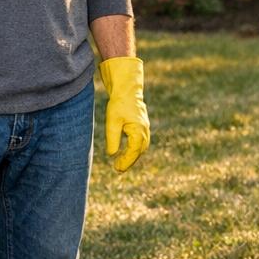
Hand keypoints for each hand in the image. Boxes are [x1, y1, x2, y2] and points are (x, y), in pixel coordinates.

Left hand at [98, 56, 150, 172]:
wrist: (127, 89)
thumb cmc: (119, 104)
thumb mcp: (112, 122)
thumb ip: (113, 139)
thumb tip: (112, 154)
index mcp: (138, 131)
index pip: (133, 152)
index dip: (125, 162)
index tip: (117, 168)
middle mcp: (144, 131)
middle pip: (139, 151)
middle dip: (129, 161)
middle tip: (118, 168)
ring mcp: (145, 127)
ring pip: (141, 147)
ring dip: (133, 156)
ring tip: (121, 162)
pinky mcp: (142, 125)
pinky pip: (141, 141)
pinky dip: (135, 148)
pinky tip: (126, 150)